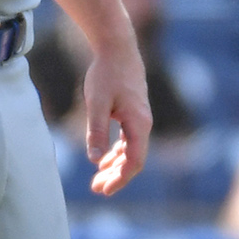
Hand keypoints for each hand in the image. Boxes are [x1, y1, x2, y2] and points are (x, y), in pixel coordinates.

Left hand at [82, 32, 152, 195]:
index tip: (103, 190)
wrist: (117, 47)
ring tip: (97, 178)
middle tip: (96, 188)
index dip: (120, 179)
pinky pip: (129, 139)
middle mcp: (144, 123)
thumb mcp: (96, 103)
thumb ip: (96, 132)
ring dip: (116, 165)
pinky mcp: (134, 112)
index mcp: (139, 124)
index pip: (134, 162)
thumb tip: (95, 160)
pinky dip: (118, 151)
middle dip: (116, 176)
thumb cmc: (106, 74)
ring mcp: (140, 117)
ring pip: (131, 150)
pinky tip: (104, 158)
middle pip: (134, 159)